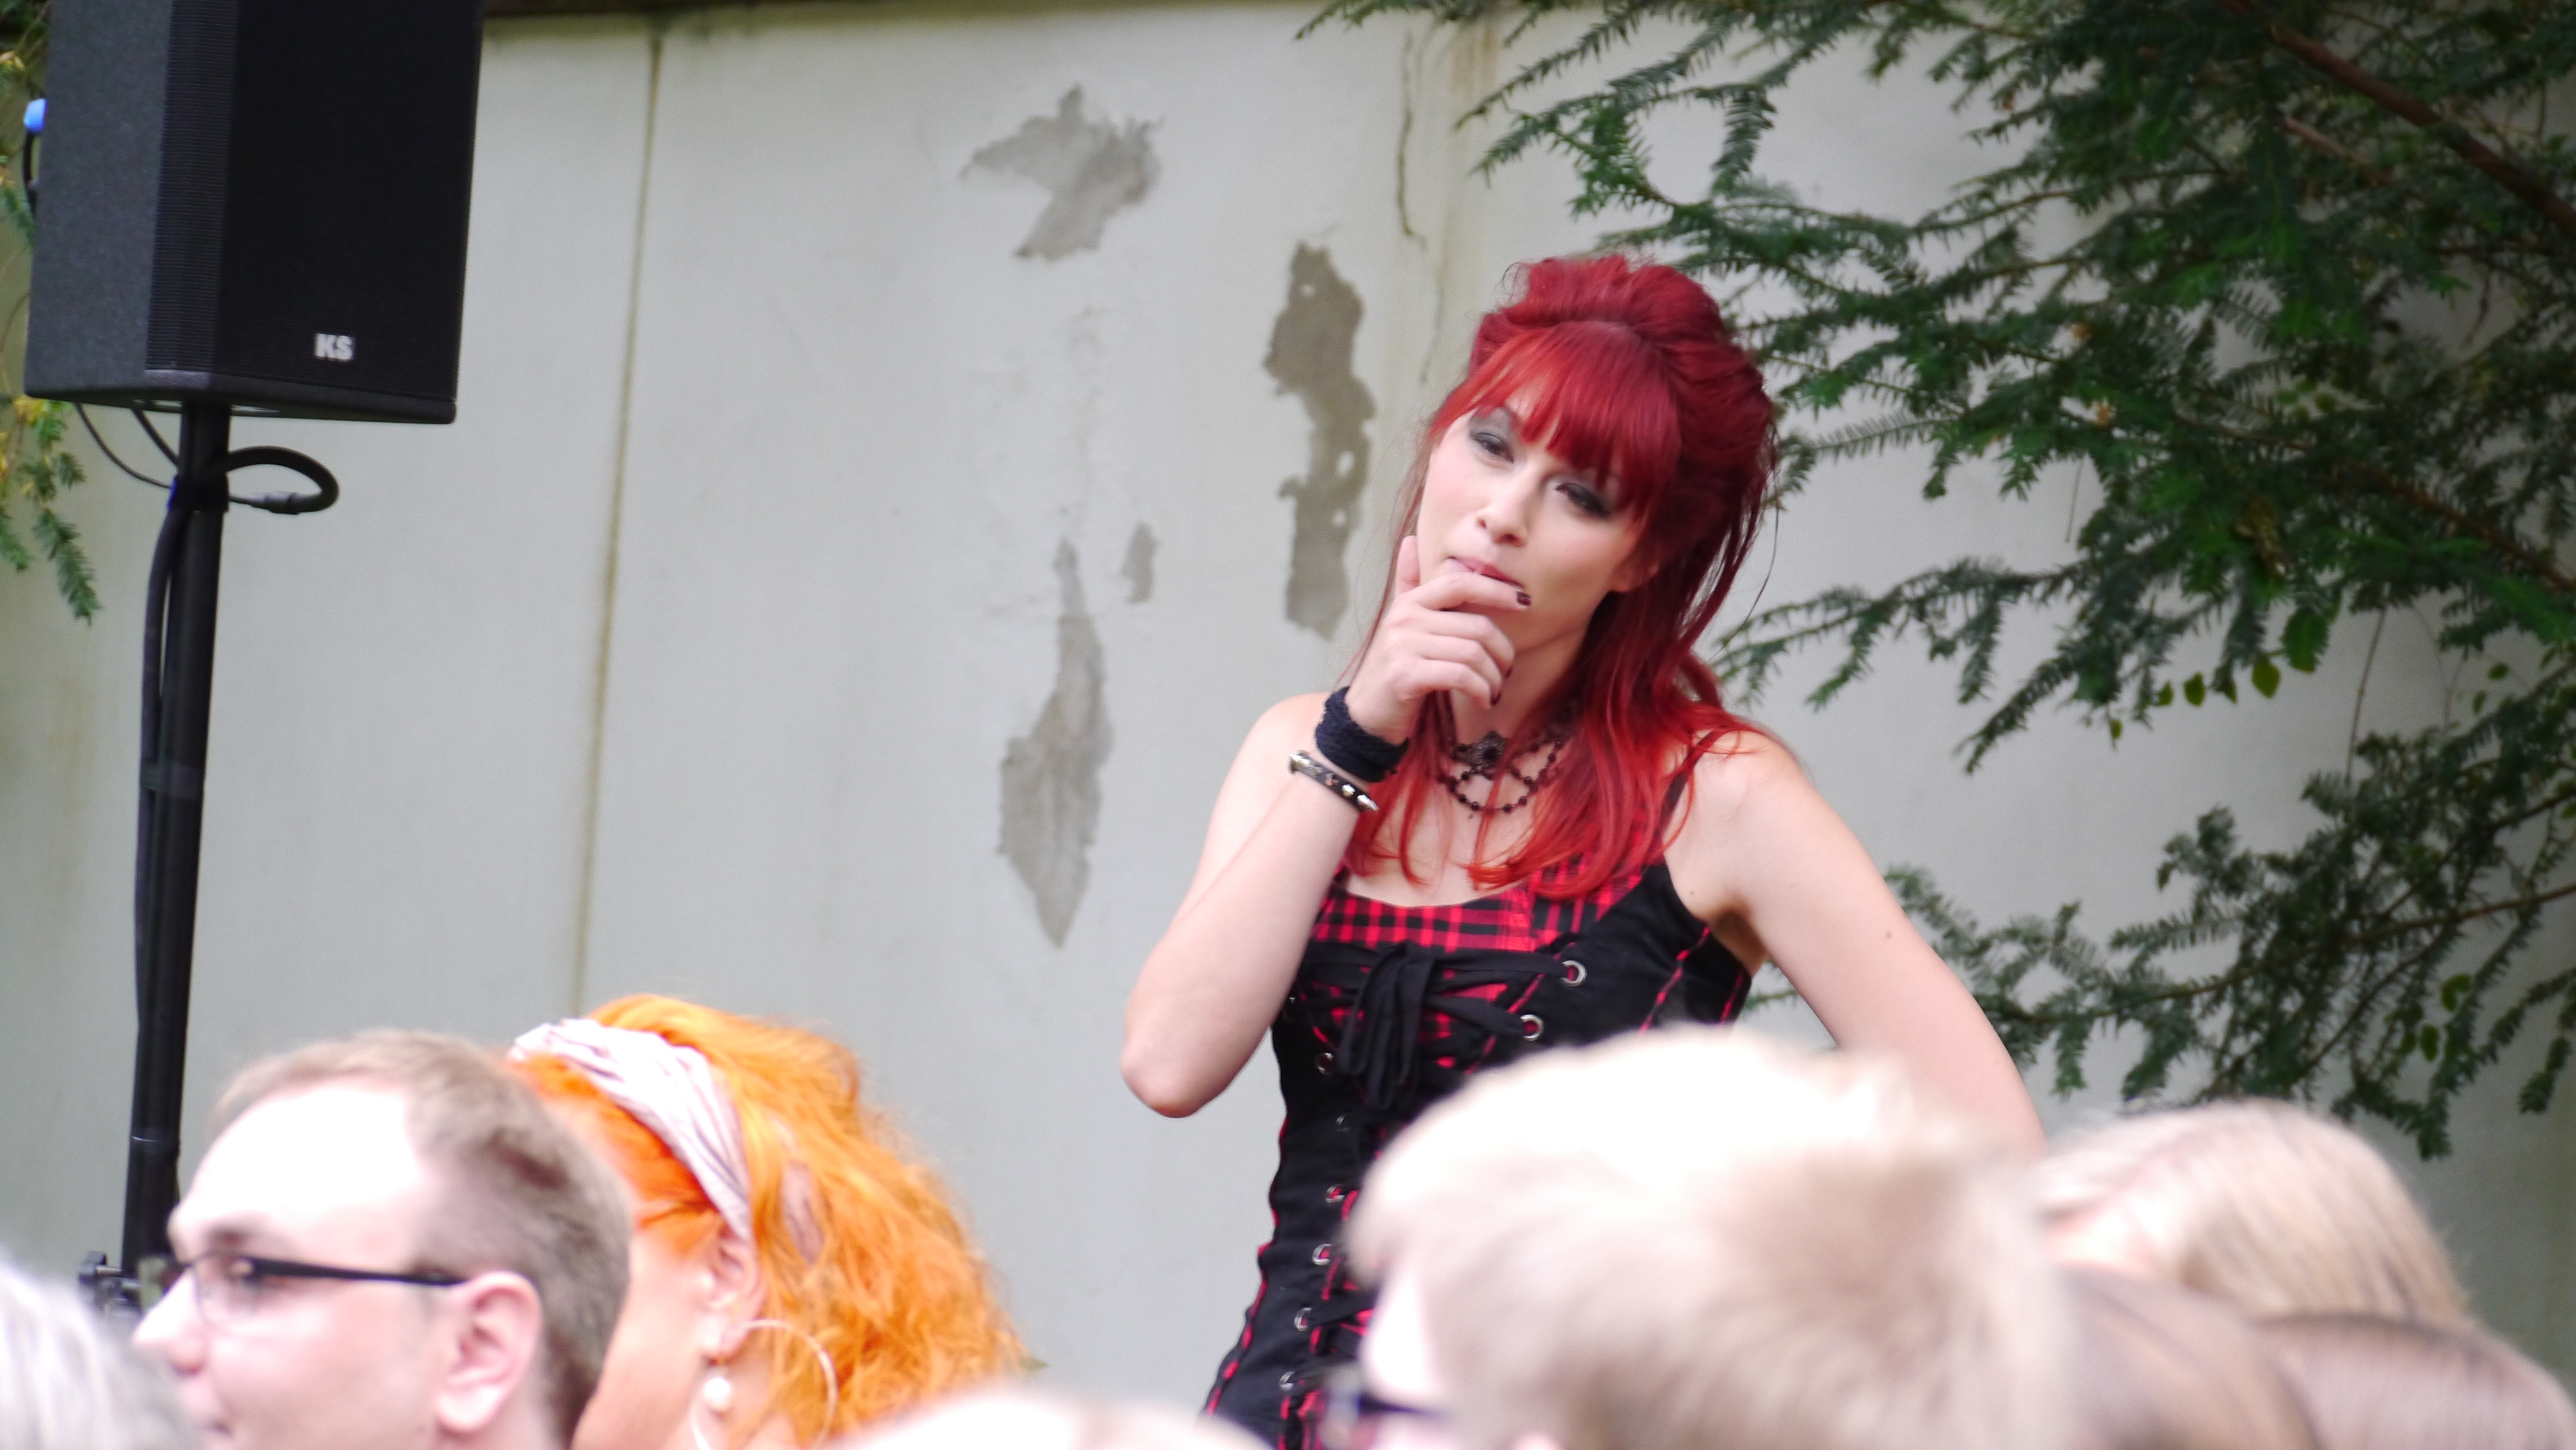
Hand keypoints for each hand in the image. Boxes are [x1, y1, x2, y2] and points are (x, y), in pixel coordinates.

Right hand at [1344, 536, 1525, 739]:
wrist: (1366, 714)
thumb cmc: (1396, 669)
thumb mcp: (1402, 624)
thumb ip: (1409, 585)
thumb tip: (1410, 540)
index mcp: (1410, 603)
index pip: (1460, 583)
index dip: (1497, 589)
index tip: (1525, 602)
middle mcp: (1404, 619)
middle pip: (1477, 626)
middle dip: (1503, 653)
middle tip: (1506, 671)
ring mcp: (1402, 646)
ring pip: (1473, 653)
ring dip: (1493, 678)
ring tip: (1494, 691)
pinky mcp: (1405, 676)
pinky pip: (1460, 676)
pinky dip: (1481, 690)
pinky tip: (1484, 701)